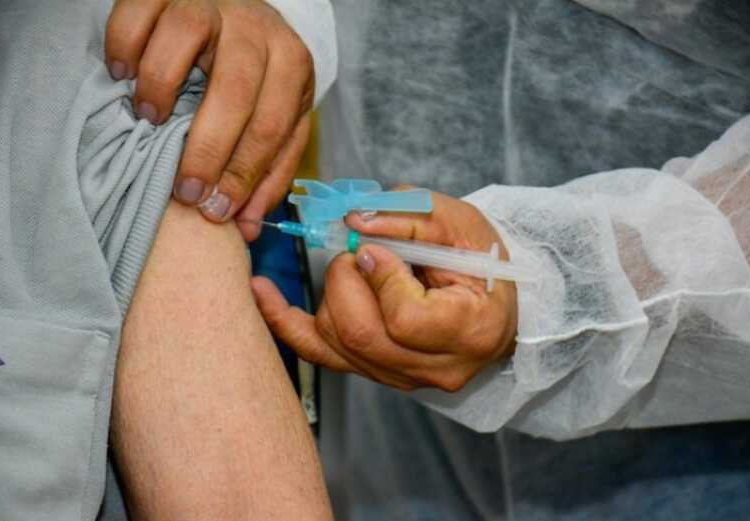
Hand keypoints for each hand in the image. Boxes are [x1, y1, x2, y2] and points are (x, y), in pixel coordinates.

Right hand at [105, 0, 313, 239]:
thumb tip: (248, 227)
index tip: (215, 212)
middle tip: (184, 192)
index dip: (243, 175)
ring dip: (162, 88)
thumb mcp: (281, 117)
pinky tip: (123, 75)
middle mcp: (257, 29)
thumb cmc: (260, 77)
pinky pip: (139, 12)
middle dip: (208, 151)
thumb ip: (270, 169)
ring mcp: (212, 4)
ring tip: (149, 122)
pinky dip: (126, 45)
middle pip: (235, 92)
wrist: (242, 8)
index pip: (272, 127)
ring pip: (186, 39)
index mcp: (292, 65)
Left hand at [252, 191, 518, 391]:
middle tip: (358, 250)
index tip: (377, 247)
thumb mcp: (460, 224)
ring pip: (335, 342)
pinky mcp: (373, 372)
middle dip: (343, 280)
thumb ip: (410, 218)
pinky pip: (318, 352)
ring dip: (330, 292)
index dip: (380, 277)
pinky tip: (260, 291)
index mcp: (469, 331)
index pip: (404, 319)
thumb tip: (353, 222)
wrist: (488, 300)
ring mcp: (401, 378)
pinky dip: (285, 320)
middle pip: (360, 335)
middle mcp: (434, 368)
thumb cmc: (483, 259)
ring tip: (356, 267)